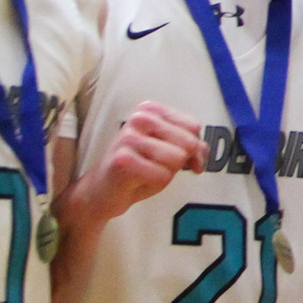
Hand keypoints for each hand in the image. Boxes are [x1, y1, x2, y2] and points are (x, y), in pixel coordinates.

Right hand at [85, 102, 207, 219]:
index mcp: (151, 110)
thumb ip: (192, 148)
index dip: (194, 149)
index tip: (184, 160)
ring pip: (176, 158)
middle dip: (180, 163)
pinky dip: (155, 184)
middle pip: (188, 142)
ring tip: (144, 173)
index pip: (193, 126)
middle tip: (157, 170)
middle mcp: (139, 118)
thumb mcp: (170, 153)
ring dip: (165, 174)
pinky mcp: (122, 160)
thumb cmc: (139, 170)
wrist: (101, 193)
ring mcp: (129, 137)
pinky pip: (162, 176)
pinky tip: (136, 181)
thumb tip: (200, 152)